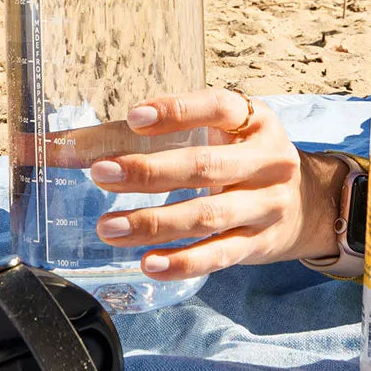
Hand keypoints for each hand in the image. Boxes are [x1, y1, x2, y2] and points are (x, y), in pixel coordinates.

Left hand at [89, 89, 347, 280]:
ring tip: (108, 226)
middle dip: (150, 172)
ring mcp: (266, 205)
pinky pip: (218, 255)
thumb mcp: (222, 134)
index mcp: (255, 121)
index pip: (218, 107)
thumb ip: (158, 134)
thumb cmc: (244, 159)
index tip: (133, 117)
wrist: (306, 203)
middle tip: (101, 175)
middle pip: (206, 166)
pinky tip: (148, 263)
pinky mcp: (259, 244)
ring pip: (207, 215)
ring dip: (153, 223)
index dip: (177, 110)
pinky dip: (182, 262)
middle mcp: (267, 160)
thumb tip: (63, 144)